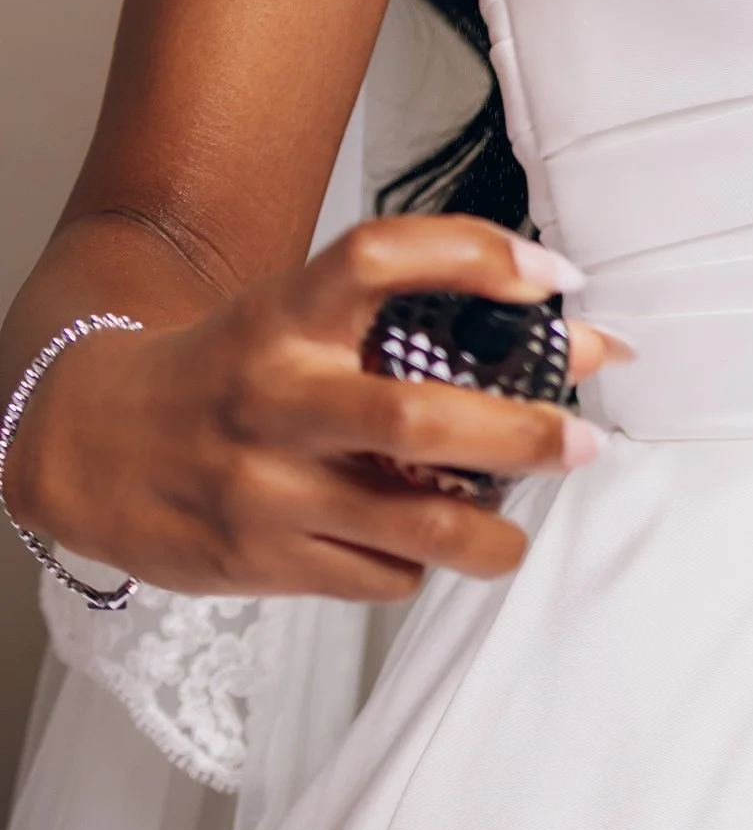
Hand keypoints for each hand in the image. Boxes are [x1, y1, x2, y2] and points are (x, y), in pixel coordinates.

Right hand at [5, 217, 625, 603]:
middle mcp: (277, 396)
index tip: (556, 274)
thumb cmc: (228, 371)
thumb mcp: (296, 319)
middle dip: (521, 434)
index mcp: (286, 314)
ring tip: (519, 526)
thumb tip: (570, 338)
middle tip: (583, 437)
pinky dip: (422, 562)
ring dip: (493, 532)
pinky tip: (425, 543)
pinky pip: (379, 576)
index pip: (380, 256)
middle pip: (418, 418)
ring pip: (412, 524)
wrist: (93, 447)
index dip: (476, 254)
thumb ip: (411, 322)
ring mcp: (268, 488)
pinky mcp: (262, 562)